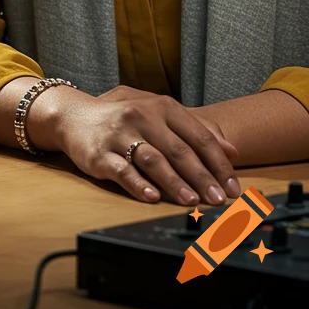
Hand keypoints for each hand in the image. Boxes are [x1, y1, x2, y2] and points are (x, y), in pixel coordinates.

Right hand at [28, 84, 239, 205]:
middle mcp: (141, 116)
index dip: (218, 163)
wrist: (74, 116)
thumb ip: (195, 130)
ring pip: (153, 160)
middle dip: (202, 178)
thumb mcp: (159, 114)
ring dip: (174, 183)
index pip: (198, 136)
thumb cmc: (124, 118)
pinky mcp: (100, 153)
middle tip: (219, 200)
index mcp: (161, 106)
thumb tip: (232, 150)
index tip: (234, 188)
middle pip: (178, 150)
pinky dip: (138, 184)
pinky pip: (122, 170)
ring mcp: (119, 134)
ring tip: (191, 201)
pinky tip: (151, 197)